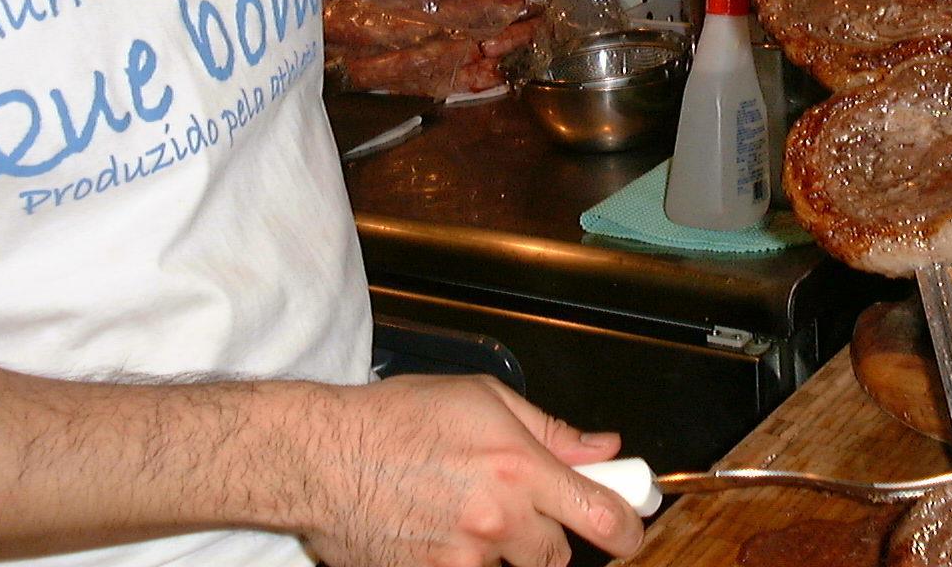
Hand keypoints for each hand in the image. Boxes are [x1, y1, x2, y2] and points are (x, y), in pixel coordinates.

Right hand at [298, 375, 645, 566]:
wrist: (321, 458)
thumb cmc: (395, 419)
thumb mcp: (482, 400)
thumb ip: (551, 430)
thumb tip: (602, 448)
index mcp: (517, 469)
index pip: (601, 516)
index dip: (627, 528)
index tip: (630, 529)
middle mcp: (495, 522)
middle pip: (557, 558)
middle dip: (546, 538)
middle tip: (517, 512)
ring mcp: (460, 562)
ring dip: (500, 554)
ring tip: (461, 516)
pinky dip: (460, 562)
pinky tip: (433, 533)